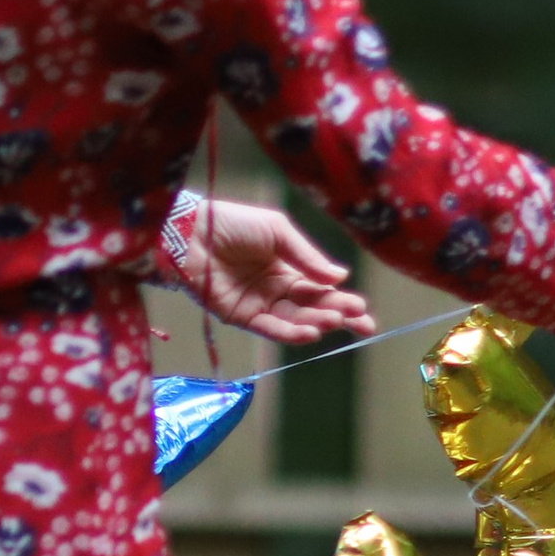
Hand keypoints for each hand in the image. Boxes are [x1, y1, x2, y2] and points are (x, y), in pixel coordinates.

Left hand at [176, 199, 372, 346]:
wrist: (192, 231)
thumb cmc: (232, 223)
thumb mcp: (277, 231)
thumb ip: (307, 256)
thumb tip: (340, 276)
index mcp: (287, 267)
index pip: (320, 289)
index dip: (342, 300)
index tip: (362, 310)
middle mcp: (275, 289)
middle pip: (311, 308)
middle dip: (338, 316)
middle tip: (362, 323)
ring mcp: (257, 304)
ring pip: (292, 320)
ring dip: (315, 323)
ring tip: (334, 322)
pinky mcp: (238, 315)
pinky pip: (267, 327)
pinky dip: (288, 332)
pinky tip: (309, 332)